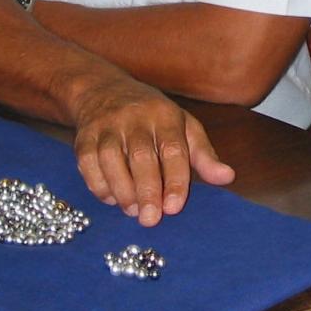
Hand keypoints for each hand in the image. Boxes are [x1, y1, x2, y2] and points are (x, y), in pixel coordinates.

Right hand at [71, 75, 233, 226]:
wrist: (102, 90)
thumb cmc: (151, 117)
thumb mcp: (183, 127)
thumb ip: (203, 155)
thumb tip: (227, 177)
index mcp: (165, 116)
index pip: (173, 149)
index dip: (175, 180)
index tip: (174, 208)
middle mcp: (135, 118)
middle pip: (141, 156)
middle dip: (147, 191)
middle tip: (151, 220)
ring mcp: (107, 126)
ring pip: (111, 160)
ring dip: (122, 191)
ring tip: (133, 211)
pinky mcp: (83, 137)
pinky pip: (88, 165)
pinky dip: (99, 186)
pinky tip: (112, 198)